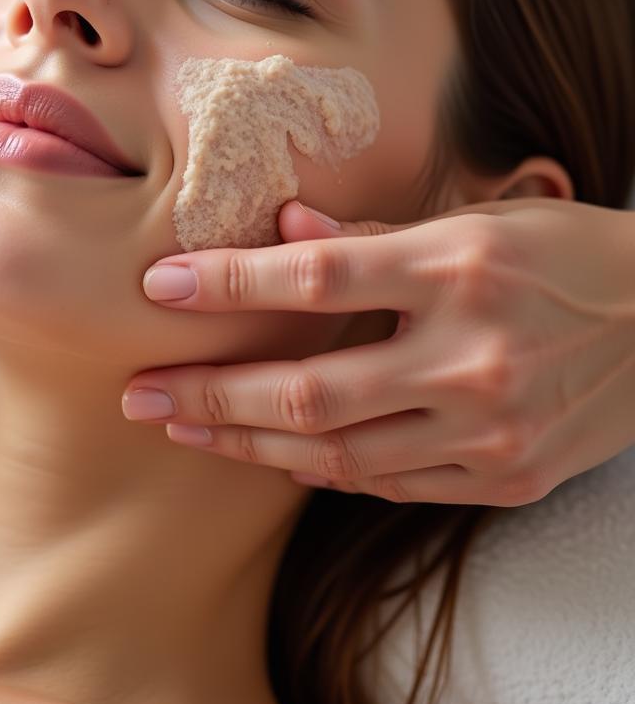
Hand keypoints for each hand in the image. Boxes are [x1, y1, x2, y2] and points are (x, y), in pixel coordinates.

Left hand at [122, 198, 634, 505]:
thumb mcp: (477, 219)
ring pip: (338, 454)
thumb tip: (284, 232)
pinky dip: (323, 470)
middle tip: (139, 397)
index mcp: (461, 269)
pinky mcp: (505, 477)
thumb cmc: (565, 256)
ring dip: (249, 444)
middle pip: (311, 390)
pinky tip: (271, 455)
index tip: (160, 289)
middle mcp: (473, 356)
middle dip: (212, 396)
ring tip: (184, 430)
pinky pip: (388, 484)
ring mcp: (491, 430)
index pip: (316, 282)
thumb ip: (374, 237)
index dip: (229, 285)